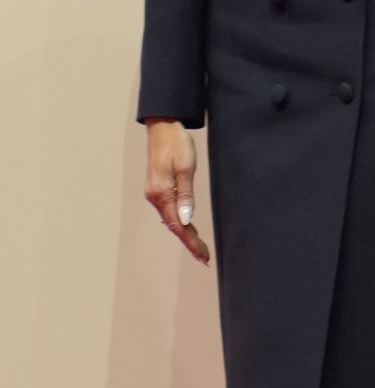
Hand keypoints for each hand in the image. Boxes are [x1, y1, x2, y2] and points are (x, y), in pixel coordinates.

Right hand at [143, 119, 209, 265]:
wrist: (163, 128)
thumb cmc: (177, 144)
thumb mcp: (185, 168)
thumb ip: (186, 194)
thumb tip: (187, 220)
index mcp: (161, 194)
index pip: (178, 225)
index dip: (191, 242)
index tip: (203, 257)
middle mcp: (155, 197)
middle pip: (175, 226)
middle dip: (190, 243)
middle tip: (205, 259)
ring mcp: (156, 194)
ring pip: (173, 219)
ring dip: (186, 234)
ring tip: (200, 249)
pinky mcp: (159, 189)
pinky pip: (171, 210)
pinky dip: (181, 222)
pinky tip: (188, 228)